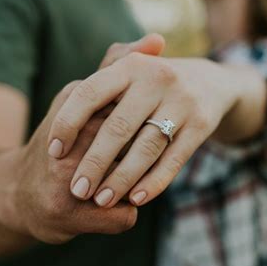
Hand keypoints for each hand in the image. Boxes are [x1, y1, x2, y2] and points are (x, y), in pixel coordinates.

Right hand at [0, 83, 136, 243]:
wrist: (16, 192)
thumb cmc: (62, 139)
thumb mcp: (82, 95)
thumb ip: (118, 67)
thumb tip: (158, 40)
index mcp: (79, 107)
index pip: (137, 114)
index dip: (148, 129)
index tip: (149, 133)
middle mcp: (70, 144)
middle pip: (140, 153)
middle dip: (147, 162)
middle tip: (140, 162)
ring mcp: (70, 182)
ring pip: (134, 187)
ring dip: (136, 190)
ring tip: (121, 185)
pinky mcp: (70, 215)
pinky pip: (125, 215)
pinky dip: (124, 213)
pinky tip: (109, 208)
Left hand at [46, 54, 240, 208]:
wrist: (213, 84)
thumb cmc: (153, 85)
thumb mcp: (130, 74)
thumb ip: (94, 89)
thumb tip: (56, 123)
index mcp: (130, 65)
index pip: (89, 93)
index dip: (68, 124)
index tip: (54, 152)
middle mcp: (157, 79)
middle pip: (117, 127)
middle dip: (94, 163)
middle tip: (77, 190)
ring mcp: (182, 102)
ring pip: (145, 148)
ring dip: (121, 178)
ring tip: (101, 200)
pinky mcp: (201, 125)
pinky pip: (173, 159)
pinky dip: (153, 182)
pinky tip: (135, 199)